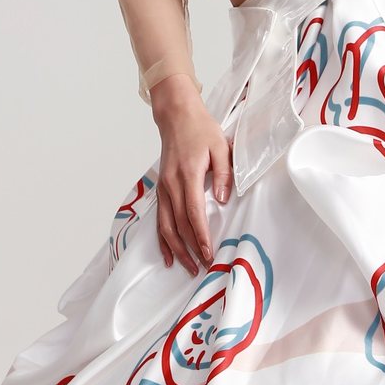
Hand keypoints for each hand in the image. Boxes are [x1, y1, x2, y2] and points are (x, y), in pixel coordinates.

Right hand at [148, 74, 233, 272]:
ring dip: (175, 249)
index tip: (208, 252)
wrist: (177, 116)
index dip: (200, 235)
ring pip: (166, 226)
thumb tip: (224, 200)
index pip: (194, 212)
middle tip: (203, 267)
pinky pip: (160, 218)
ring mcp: (164, 188)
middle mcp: (172, 184)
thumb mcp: (222, 147)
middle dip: (190, 249)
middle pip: (179, 224)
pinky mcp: (162, 189)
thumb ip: (225, 174)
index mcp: (188, 174)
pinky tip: (167, 254)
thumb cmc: (201, 130)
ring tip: (187, 267)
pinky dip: (162, 239)